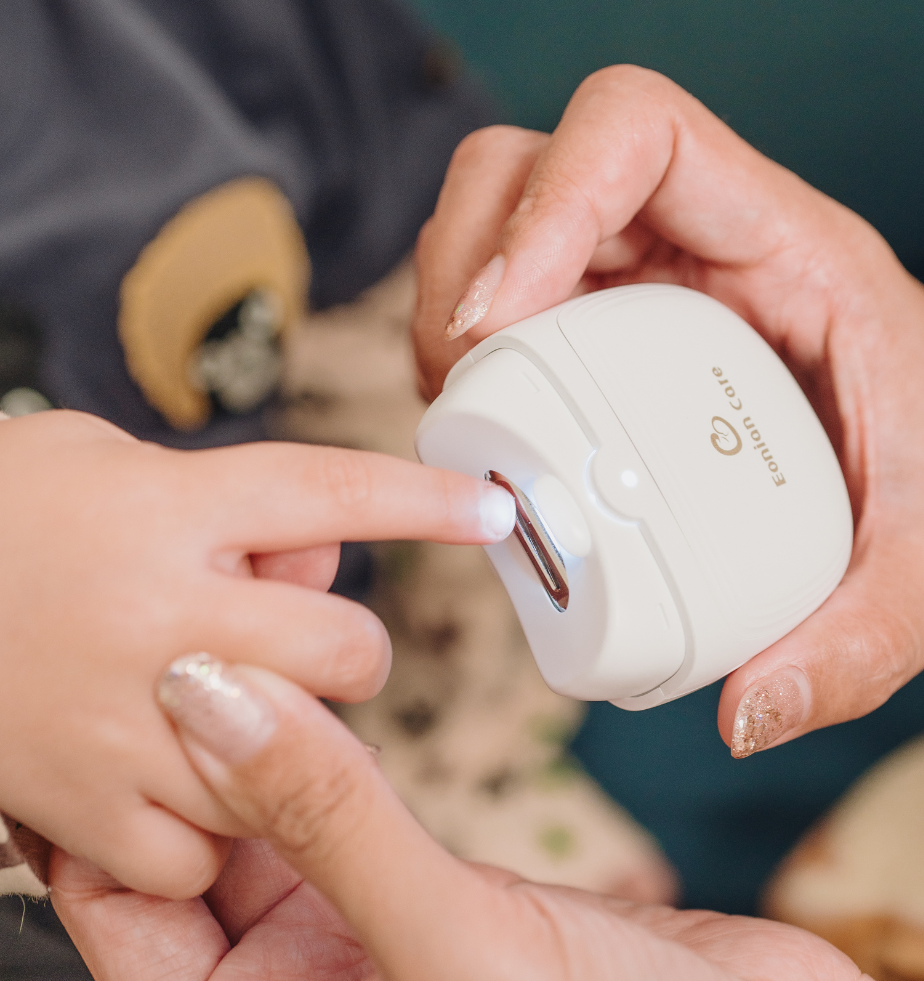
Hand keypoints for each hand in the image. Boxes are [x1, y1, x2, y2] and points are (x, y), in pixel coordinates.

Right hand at [0, 409, 513, 896]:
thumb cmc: (10, 513)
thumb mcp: (118, 463)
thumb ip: (232, 503)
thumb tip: (322, 551)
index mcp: (172, 508)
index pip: (334, 492)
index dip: (427, 501)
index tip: (493, 510)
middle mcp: (158, 608)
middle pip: (344, 647)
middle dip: (351, 654)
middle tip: (306, 649)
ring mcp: (119, 711)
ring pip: (290, 754)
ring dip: (283, 738)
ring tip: (220, 708)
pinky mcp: (76, 799)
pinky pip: (198, 843)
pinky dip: (202, 823)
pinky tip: (168, 777)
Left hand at [53, 656, 867, 980]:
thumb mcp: (445, 941)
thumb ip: (330, 822)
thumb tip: (218, 700)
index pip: (131, 919)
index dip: (96, 820)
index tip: (78, 712)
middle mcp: (304, 973)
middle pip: (189, 858)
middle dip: (169, 757)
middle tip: (143, 646)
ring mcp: (360, 922)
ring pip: (267, 818)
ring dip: (244, 733)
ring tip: (216, 641)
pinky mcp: (420, 875)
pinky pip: (342, 798)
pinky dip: (319, 736)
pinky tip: (303, 676)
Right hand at [411, 65, 923, 755]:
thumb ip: (857, 648)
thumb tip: (743, 714)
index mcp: (790, 247)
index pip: (637, 132)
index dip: (545, 203)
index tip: (497, 328)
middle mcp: (713, 240)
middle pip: (533, 164)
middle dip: (464, 262)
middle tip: (458, 393)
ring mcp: (663, 276)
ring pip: (506, 212)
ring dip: (453, 297)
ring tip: (464, 414)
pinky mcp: (632, 323)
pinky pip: (523, 291)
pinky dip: (477, 343)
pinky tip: (495, 427)